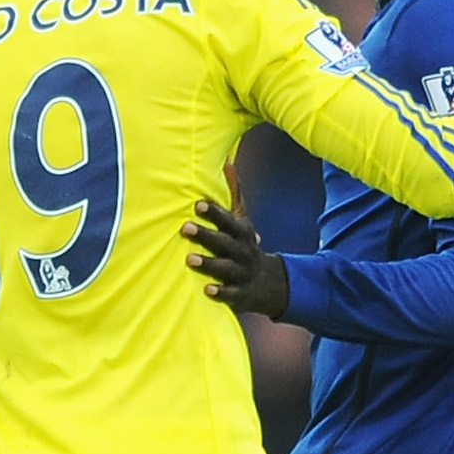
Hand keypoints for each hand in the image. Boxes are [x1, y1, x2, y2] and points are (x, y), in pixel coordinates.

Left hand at [182, 180, 286, 317]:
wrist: (268, 283)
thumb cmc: (244, 246)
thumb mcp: (241, 221)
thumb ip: (233, 193)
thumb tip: (227, 159)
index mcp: (242, 232)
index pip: (228, 220)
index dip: (214, 212)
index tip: (198, 204)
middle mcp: (243, 251)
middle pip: (225, 242)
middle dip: (206, 235)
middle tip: (185, 228)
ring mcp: (242, 274)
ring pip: (226, 268)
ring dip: (208, 263)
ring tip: (189, 259)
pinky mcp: (240, 295)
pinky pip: (231, 294)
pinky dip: (221, 292)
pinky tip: (207, 290)